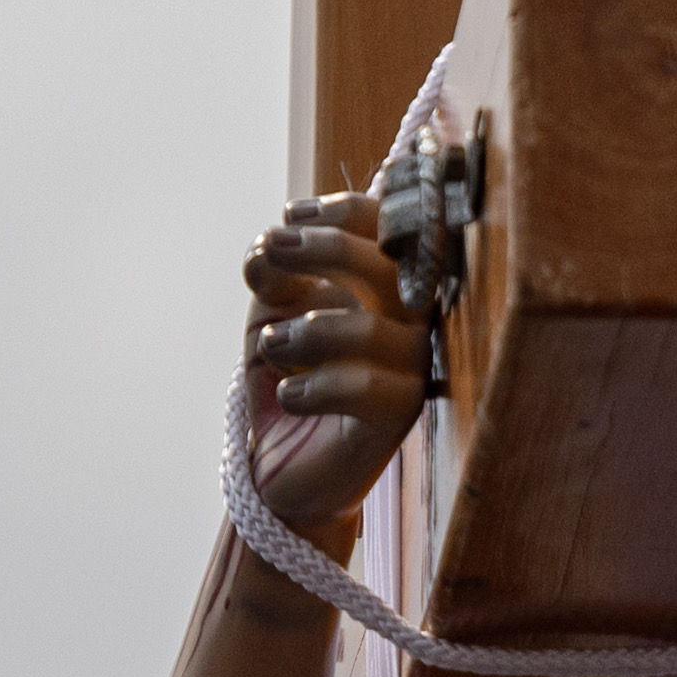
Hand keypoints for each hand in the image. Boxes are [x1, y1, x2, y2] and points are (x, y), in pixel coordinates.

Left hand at [238, 197, 426, 536]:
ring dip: (308, 328)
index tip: (289, 216)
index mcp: (389, 289)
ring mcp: (410, 372)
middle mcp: (410, 325)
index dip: (345, 212)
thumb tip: (266, 251)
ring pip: (374, 330)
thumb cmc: (289, 377)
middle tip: (269, 249)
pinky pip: (365, 388)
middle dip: (324, 248)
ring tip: (270, 345)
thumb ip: (271, 275)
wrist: (280, 464)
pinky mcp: (396, 420)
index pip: (393, 232)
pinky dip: (313, 385)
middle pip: (390, 268)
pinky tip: (289, 394)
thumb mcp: (269, 314)